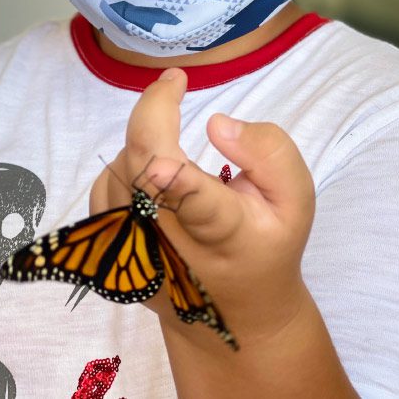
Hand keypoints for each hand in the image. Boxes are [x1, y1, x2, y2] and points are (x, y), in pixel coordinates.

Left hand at [89, 68, 315, 346]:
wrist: (234, 316)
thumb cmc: (267, 243)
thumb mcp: (294, 199)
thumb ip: (269, 152)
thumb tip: (216, 123)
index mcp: (227, 232)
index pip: (196, 207)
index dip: (175, 182)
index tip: (163, 160)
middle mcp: (174, 245)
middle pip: (142, 176)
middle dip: (152, 115)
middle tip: (174, 82)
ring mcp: (136, 254)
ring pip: (119, 174)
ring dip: (142, 143)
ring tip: (173, 147)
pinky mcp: (112, 256)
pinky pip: (104, 190)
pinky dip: (125, 167)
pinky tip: (153, 176)